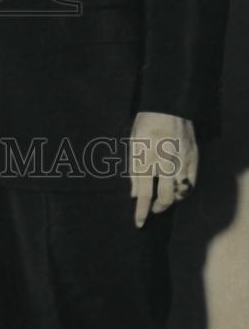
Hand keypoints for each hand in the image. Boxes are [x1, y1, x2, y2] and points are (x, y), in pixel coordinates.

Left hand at [128, 111, 197, 227]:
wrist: (168, 106)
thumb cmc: (146, 124)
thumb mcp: (133, 144)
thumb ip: (134, 170)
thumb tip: (134, 195)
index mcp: (147, 157)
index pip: (145, 192)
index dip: (141, 211)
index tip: (139, 223)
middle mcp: (166, 162)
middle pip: (167, 197)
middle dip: (159, 207)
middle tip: (153, 208)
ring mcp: (182, 160)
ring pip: (181, 192)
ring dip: (172, 199)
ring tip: (164, 196)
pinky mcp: (194, 158)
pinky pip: (192, 182)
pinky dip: (184, 189)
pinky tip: (177, 189)